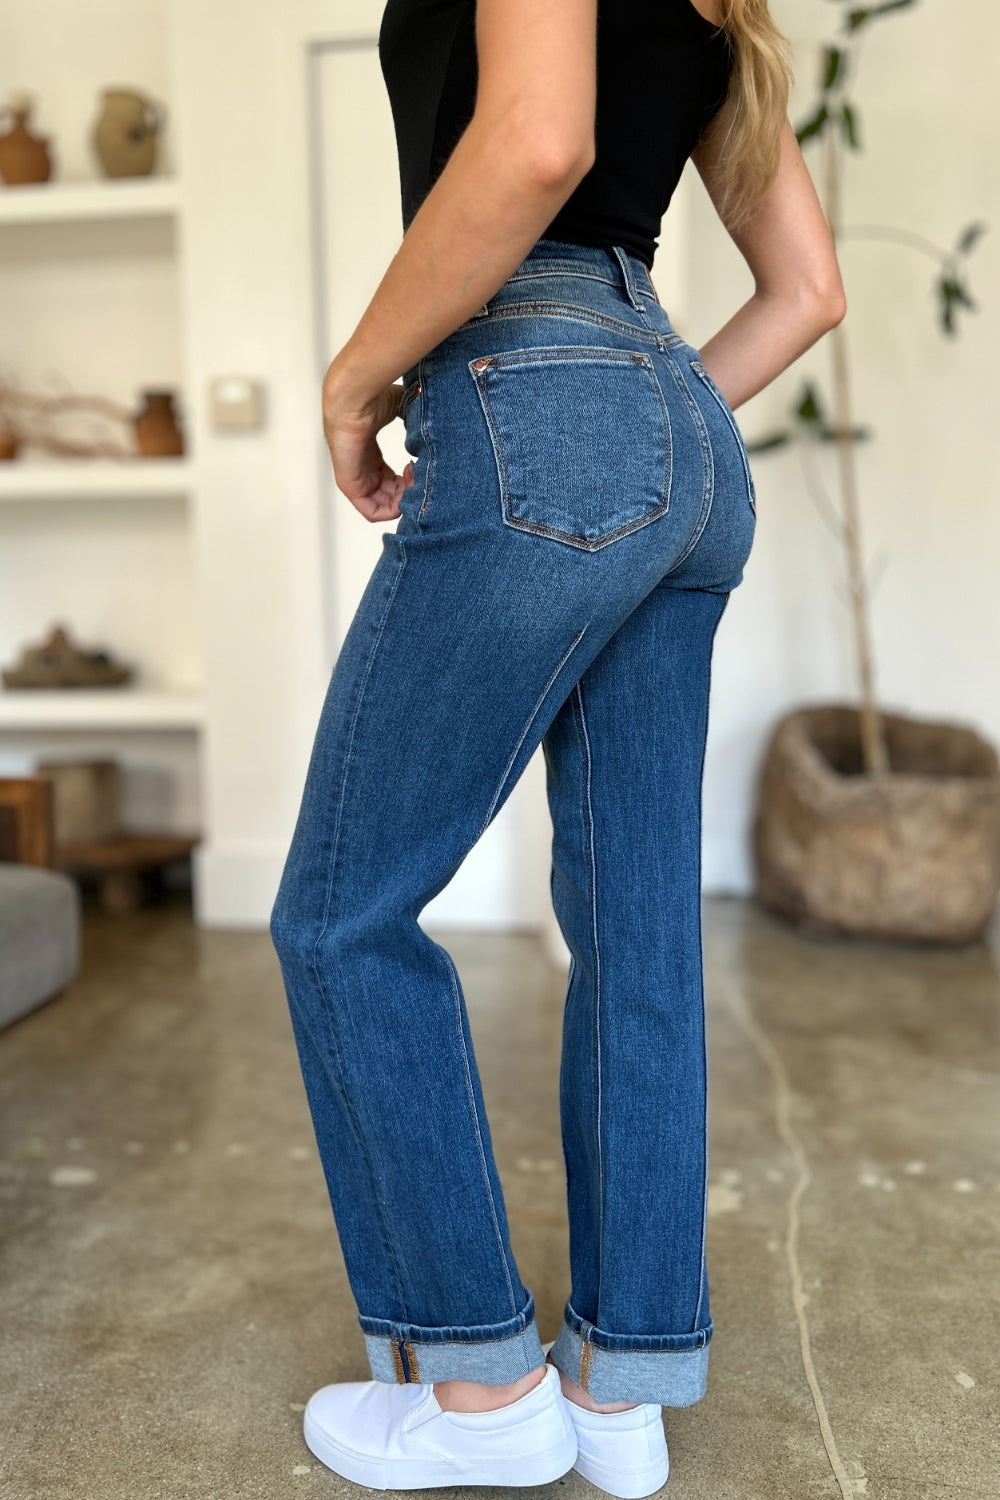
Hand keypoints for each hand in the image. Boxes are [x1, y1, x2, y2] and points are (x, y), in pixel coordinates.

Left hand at [322, 367, 414, 522]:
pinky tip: (403, 498)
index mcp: (370, 454)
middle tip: (420, 479)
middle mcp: (362, 469)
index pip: (390, 480)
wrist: (354, 401)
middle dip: (409, 493)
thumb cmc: (372, 400)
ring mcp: (355, 479)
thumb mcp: (401, 410)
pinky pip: (372, 512)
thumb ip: (414, 420)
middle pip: (389, 495)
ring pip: (383, 506)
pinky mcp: (350, 487)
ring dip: (403, 502)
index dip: (409, 481)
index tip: (420, 468)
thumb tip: (434, 424)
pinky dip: (391, 511)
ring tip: (413, 485)